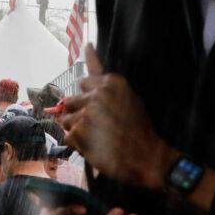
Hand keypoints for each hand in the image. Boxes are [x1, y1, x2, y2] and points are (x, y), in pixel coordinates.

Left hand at [58, 45, 177, 190]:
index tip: (89, 57)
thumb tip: (87, 59)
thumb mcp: (130, 100)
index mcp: (112, 83)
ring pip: (65, 118)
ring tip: (95, 138)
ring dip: (75, 129)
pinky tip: (93, 148)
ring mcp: (86, 112)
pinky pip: (67, 136)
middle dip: (78, 111)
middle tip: (95, 126)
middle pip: (71, 99)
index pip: (86, 78)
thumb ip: (108, 88)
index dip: (89, 86)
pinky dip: (77, 144)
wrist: (149, 158)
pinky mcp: (78, 131)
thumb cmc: (140, 131)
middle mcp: (97, 94)